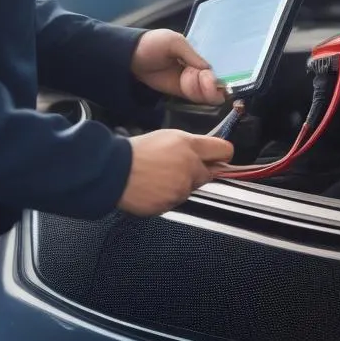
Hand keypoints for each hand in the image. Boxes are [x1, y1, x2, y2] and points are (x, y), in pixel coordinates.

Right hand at [118, 129, 234, 215]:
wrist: (115, 171)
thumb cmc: (137, 151)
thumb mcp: (168, 136)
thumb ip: (192, 144)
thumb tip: (205, 151)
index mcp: (190, 147)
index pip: (224, 150)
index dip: (223, 154)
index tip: (222, 157)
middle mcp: (191, 168)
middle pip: (208, 173)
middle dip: (197, 171)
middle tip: (177, 166)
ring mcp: (181, 188)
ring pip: (190, 188)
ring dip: (181, 184)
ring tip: (159, 176)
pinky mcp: (171, 204)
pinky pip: (176, 200)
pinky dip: (168, 195)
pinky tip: (154, 187)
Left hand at [130, 29, 227, 104]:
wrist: (131, 57)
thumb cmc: (153, 43)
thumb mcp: (173, 42)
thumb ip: (191, 54)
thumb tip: (209, 68)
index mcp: (200, 52)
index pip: (217, 64)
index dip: (219, 72)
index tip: (212, 75)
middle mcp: (199, 68)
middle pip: (216, 81)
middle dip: (213, 84)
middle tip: (206, 81)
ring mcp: (191, 81)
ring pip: (209, 91)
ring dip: (205, 90)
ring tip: (193, 83)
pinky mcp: (181, 92)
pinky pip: (197, 97)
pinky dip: (199, 96)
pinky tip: (193, 89)